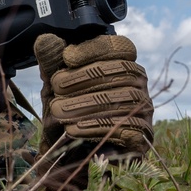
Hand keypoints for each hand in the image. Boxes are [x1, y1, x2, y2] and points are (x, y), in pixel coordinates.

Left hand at [34, 33, 152, 158]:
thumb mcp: (54, 84)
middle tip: (57, 88)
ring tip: (59, 111)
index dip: (96, 49)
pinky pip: (127, 128)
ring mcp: (144, 109)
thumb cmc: (66, 109)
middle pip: (120, 72)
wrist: (70, 151)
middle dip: (84, 79)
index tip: (67, 57)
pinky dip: (97, 127)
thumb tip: (45, 39)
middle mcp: (139, 84)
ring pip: (122, 100)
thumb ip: (51, 61)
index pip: (120, 47)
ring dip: (87, 105)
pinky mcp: (143, 135)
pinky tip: (74, 129)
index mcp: (122, 64)